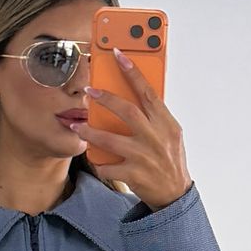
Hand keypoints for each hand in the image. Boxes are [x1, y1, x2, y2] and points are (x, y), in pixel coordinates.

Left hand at [83, 48, 191, 208]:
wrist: (175, 195)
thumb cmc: (170, 161)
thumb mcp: (170, 135)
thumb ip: (154, 117)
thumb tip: (134, 96)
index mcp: (166, 124)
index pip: (148, 92)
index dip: (133, 73)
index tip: (118, 56)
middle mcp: (156, 138)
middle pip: (127, 111)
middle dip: (105, 99)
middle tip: (89, 91)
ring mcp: (144, 157)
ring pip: (110, 139)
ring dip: (89, 132)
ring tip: (76, 127)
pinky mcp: (134, 175)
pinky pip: (108, 166)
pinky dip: (99, 163)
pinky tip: (94, 159)